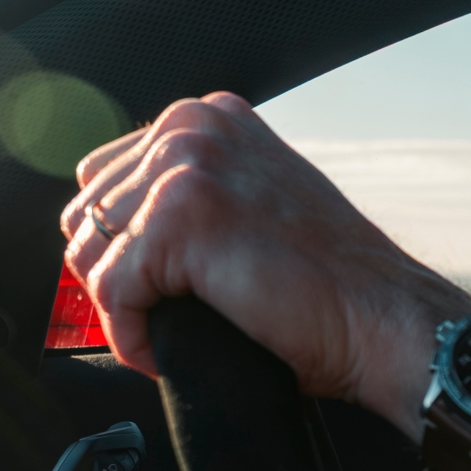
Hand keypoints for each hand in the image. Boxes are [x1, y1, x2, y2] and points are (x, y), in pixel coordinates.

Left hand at [60, 92, 470, 432]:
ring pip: (91, 251)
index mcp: (208, 117)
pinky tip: (164, 352)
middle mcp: (193, 126)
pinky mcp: (180, 219)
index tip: (151, 289)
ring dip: (121, 307)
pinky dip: (131, 337)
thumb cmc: (333, 282)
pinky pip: (111, 293)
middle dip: (114, 274)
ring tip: (164, 334)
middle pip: (87, 210)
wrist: (383, 318)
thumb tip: (124, 229)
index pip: (105, 176)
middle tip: (157, 316)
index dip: (121, 244)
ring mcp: (185, 166)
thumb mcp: (256, 202)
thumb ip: (197, 193)